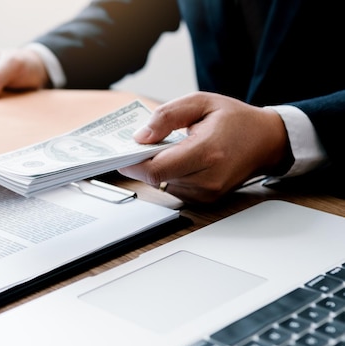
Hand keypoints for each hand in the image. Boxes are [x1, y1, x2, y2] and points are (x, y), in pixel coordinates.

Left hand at [118, 92, 290, 203]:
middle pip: (156, 178)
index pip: (156, 169)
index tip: (122, 156)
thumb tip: (141, 136)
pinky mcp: (207, 200)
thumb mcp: (200, 103)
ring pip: (164, 184)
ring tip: (173, 148)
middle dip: (144, 163)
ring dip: (159, 168)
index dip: (133, 164)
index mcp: (207, 152)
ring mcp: (208, 193)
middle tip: (144, 145)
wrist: (266, 141)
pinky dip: (172, 175)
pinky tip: (183, 160)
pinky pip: (175, 189)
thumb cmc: (235, 120)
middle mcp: (208, 178)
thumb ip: (167, 116)